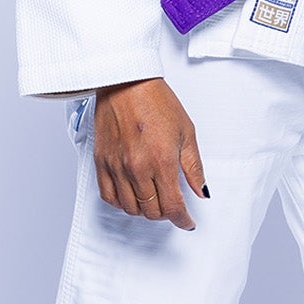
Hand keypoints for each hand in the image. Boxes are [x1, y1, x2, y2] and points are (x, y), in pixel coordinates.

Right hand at [92, 77, 207, 227]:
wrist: (126, 82)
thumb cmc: (156, 101)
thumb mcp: (186, 132)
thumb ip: (194, 167)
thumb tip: (201, 191)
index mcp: (161, 161)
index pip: (172, 206)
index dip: (182, 220)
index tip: (187, 221)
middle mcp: (137, 168)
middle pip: (152, 211)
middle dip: (166, 214)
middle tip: (172, 206)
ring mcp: (117, 166)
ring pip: (130, 208)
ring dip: (145, 210)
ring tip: (153, 200)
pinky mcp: (101, 162)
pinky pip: (109, 196)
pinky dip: (121, 202)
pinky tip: (131, 196)